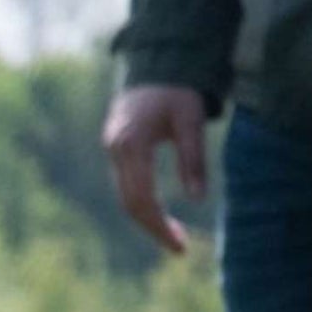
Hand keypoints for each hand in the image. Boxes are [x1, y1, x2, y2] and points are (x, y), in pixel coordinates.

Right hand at [102, 85, 210, 255]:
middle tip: (180, 247)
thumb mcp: (191, 119)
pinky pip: (127, 186)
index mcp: (132, 143)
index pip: (142, 197)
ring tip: (174, 235)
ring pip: (126, 197)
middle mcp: (116, 150)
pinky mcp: (117, 152)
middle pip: (130, 203)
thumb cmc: (176, 88)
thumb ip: (193, 158)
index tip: (180, 245)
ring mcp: (113, 152)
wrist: (153, 64)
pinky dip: (143, 204)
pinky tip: (161, 215)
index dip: (160, 225)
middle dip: (154, 228)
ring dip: (148, 219)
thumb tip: (198, 199)